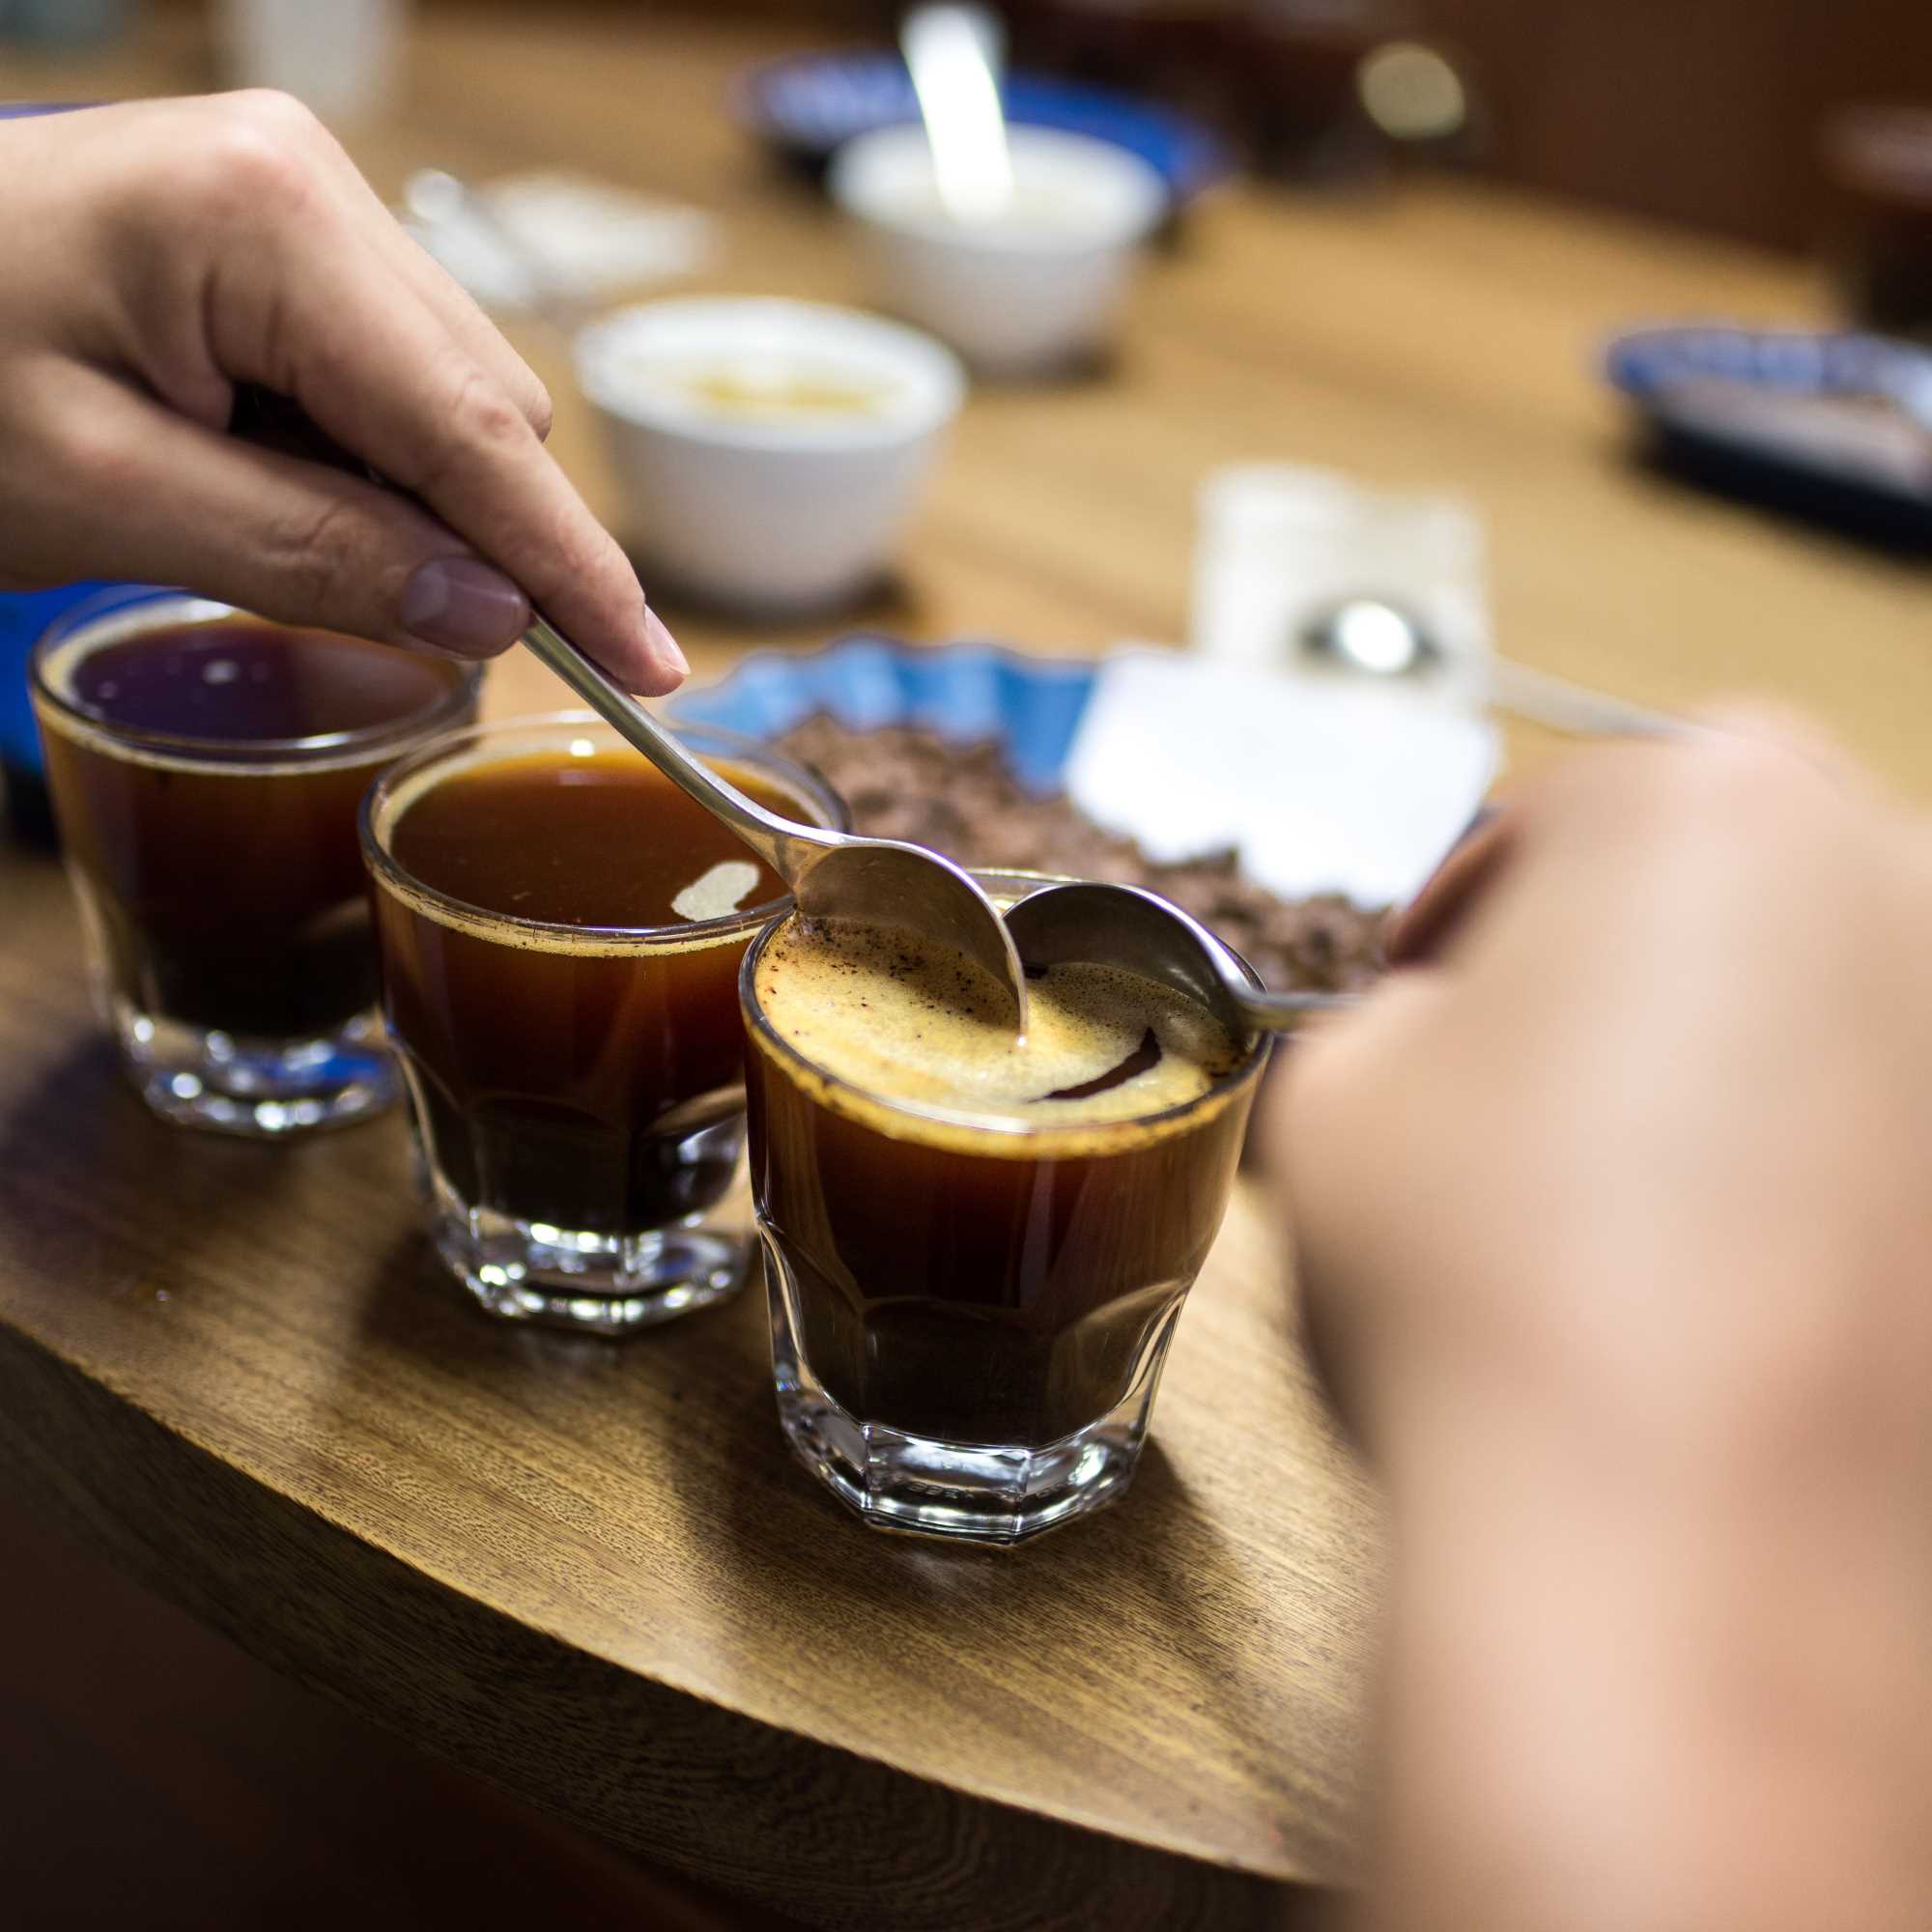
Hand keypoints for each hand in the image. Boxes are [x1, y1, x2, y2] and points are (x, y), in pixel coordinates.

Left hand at [0, 93, 683, 691]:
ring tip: (249, 518)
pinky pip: (389, 383)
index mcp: (269, 219)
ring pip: (449, 402)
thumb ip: (311, 556)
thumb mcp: (105, 498)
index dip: (568, 567)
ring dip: (404, 503)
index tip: (649, 670)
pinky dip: (360, 466)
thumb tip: (489, 615)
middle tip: (383, 625)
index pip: (473, 430)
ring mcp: (302, 204)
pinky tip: (257, 476)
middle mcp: (311, 183)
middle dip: (467, 535)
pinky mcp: (286, 243)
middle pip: (483, 410)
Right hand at [1274, 717, 1931, 1930]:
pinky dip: (1823, 1186)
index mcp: (1706, 793)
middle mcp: (1898, 876)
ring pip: (1822, 1018)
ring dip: (1725, 1079)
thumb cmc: (1497, 1295)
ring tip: (1629, 1215)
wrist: (1682, 1553)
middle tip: (1527, 1102)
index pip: (1553, 826)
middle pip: (1712, 899)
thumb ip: (1392, 1018)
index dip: (1462, 923)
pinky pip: (1890, 1147)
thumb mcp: (1338, 1097)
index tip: (1430, 995)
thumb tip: (1439, 1040)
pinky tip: (1731, 1287)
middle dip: (1613, 982)